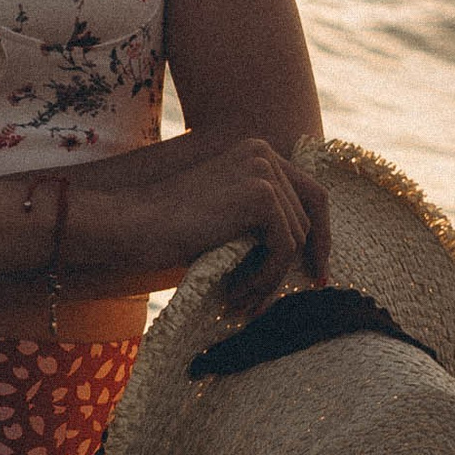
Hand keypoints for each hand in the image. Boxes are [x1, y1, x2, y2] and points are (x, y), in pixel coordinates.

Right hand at [78, 133, 330, 316]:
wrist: (134, 226)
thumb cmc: (170, 231)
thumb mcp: (226, 219)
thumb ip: (262, 221)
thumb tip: (310, 254)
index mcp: (258, 152)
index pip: (312, 193)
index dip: (321, 236)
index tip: (318, 272)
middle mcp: (265, 153)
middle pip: (310, 217)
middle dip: (297, 264)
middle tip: (272, 301)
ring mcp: (264, 171)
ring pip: (296, 239)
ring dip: (270, 278)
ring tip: (239, 299)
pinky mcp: (260, 196)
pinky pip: (284, 249)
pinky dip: (265, 278)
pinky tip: (235, 291)